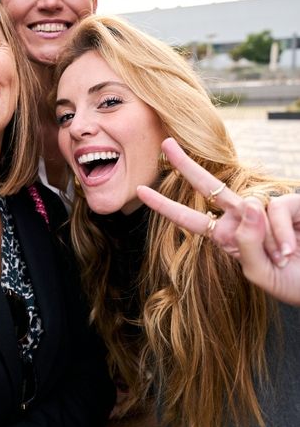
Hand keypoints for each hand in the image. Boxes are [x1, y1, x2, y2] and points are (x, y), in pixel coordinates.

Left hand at [137, 137, 299, 305]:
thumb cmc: (294, 282)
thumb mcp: (260, 273)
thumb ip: (246, 243)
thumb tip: (249, 204)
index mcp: (228, 238)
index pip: (191, 220)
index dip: (166, 207)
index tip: (141, 191)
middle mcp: (243, 221)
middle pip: (208, 188)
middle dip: (186, 166)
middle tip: (165, 143)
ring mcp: (265, 211)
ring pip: (248, 206)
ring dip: (268, 240)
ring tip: (284, 259)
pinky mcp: (288, 204)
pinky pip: (274, 213)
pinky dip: (281, 235)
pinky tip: (292, 249)